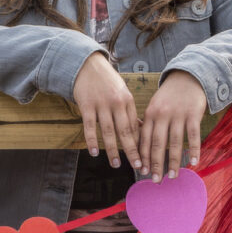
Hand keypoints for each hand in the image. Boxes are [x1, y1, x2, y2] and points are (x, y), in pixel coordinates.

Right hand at [73, 52, 141, 169]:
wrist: (87, 65)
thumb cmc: (106, 81)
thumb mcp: (122, 93)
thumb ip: (129, 111)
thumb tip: (139, 129)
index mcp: (128, 101)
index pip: (136, 126)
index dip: (141, 144)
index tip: (145, 158)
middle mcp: (117, 103)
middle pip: (126, 132)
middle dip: (132, 151)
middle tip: (137, 167)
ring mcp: (101, 105)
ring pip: (109, 131)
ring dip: (113, 150)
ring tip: (116, 164)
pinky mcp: (86, 105)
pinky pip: (90, 126)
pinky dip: (92, 140)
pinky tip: (94, 152)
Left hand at [140, 70, 206, 179]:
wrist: (187, 78)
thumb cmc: (168, 97)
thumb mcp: (154, 107)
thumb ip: (149, 124)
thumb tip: (141, 146)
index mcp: (149, 114)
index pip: (144, 139)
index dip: (143, 156)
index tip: (142, 171)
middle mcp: (162, 115)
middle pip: (157, 144)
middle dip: (155, 164)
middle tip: (155, 180)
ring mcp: (178, 115)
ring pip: (175, 143)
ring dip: (173, 161)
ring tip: (172, 176)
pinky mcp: (194, 115)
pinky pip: (193, 136)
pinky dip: (193, 151)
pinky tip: (193, 163)